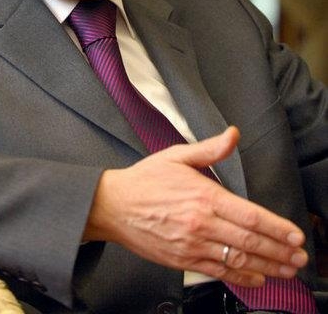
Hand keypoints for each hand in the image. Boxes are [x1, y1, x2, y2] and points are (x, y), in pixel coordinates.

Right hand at [84, 127, 307, 287]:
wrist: (113, 205)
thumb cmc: (145, 180)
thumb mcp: (177, 156)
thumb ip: (210, 149)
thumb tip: (233, 134)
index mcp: (203, 195)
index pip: (249, 214)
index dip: (276, 227)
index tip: (294, 234)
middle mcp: (201, 223)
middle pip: (249, 240)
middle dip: (279, 250)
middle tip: (299, 256)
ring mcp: (192, 245)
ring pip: (237, 259)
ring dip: (267, 267)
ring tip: (286, 270)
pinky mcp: (183, 260)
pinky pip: (218, 272)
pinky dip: (241, 277)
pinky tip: (257, 278)